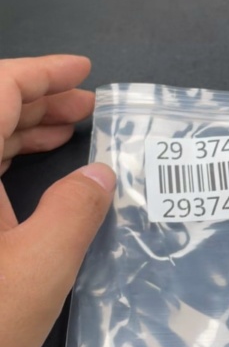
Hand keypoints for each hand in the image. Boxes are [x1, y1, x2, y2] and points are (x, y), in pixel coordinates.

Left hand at [0, 55, 115, 346]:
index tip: (84, 73)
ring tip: (71, 134)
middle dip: (37, 100)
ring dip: (19, 130)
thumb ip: (74, 213)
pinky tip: (33, 176)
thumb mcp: (36, 274)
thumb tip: (101, 175)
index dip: (40, 73)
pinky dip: (1, 163)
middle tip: (89, 111)